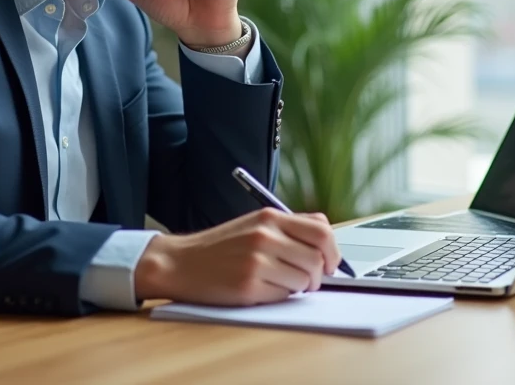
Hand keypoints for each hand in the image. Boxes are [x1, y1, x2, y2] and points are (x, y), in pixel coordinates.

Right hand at [134, 208, 343, 304]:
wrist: (181, 263)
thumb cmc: (219, 247)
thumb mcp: (254, 225)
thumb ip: (287, 230)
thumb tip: (325, 246)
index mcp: (269, 218)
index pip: (321, 230)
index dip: (333, 250)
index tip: (330, 261)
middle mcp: (265, 236)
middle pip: (318, 258)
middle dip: (319, 274)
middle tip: (309, 280)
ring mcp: (257, 261)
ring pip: (305, 280)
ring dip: (299, 287)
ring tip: (280, 283)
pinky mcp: (249, 286)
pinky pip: (285, 295)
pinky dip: (281, 296)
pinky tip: (263, 289)